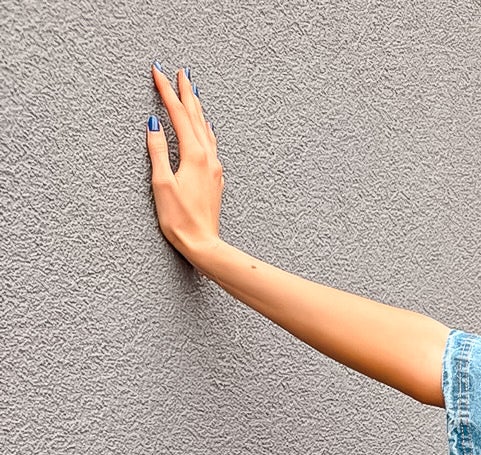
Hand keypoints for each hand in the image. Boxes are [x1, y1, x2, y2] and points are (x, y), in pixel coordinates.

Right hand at [145, 65, 223, 261]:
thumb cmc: (180, 220)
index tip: (158, 71)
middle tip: (180, 71)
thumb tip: (153, 124)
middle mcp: (208, 158)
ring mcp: (214, 168)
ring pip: (205, 129)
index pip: (177, 114)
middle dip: (186, 92)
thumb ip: (157, 151)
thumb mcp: (162, 184)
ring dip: (197, 108)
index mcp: (193, 155)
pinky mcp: (215, 179)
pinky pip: (210, 144)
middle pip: (195, 116)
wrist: (204, 245)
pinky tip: (204, 127)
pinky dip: (204, 128)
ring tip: (192, 91)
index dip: (166, 91)